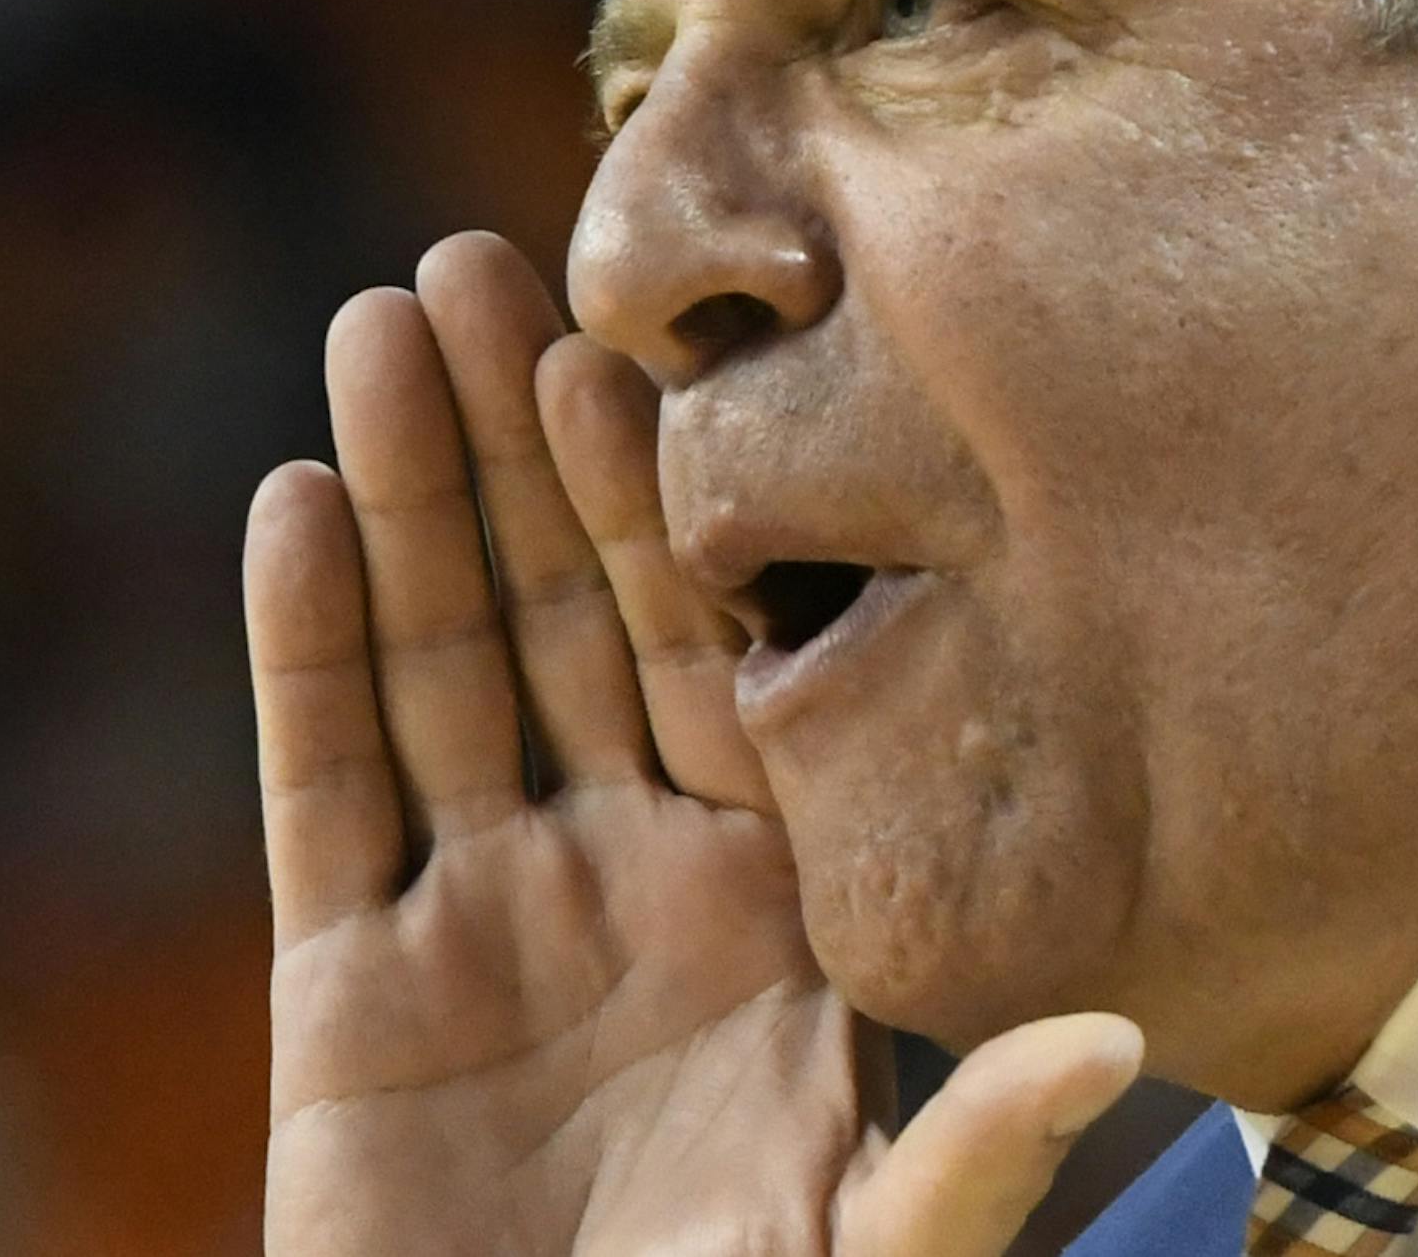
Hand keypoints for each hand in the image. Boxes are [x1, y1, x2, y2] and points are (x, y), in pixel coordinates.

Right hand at [245, 233, 1143, 1254]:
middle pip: (560, 617)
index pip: (711, 654)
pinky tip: (296, 505)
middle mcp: (627, 876)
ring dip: (405, 495)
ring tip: (380, 326)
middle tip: (479, 266)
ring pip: (436, 665)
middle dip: (515, 446)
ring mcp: (482, 919)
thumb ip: (976, 1150)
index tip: (634, 360)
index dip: (663, 504)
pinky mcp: (345, 991)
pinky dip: (302, 652)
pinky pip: (322, 792)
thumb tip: (1122, 1043)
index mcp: (765, 899)